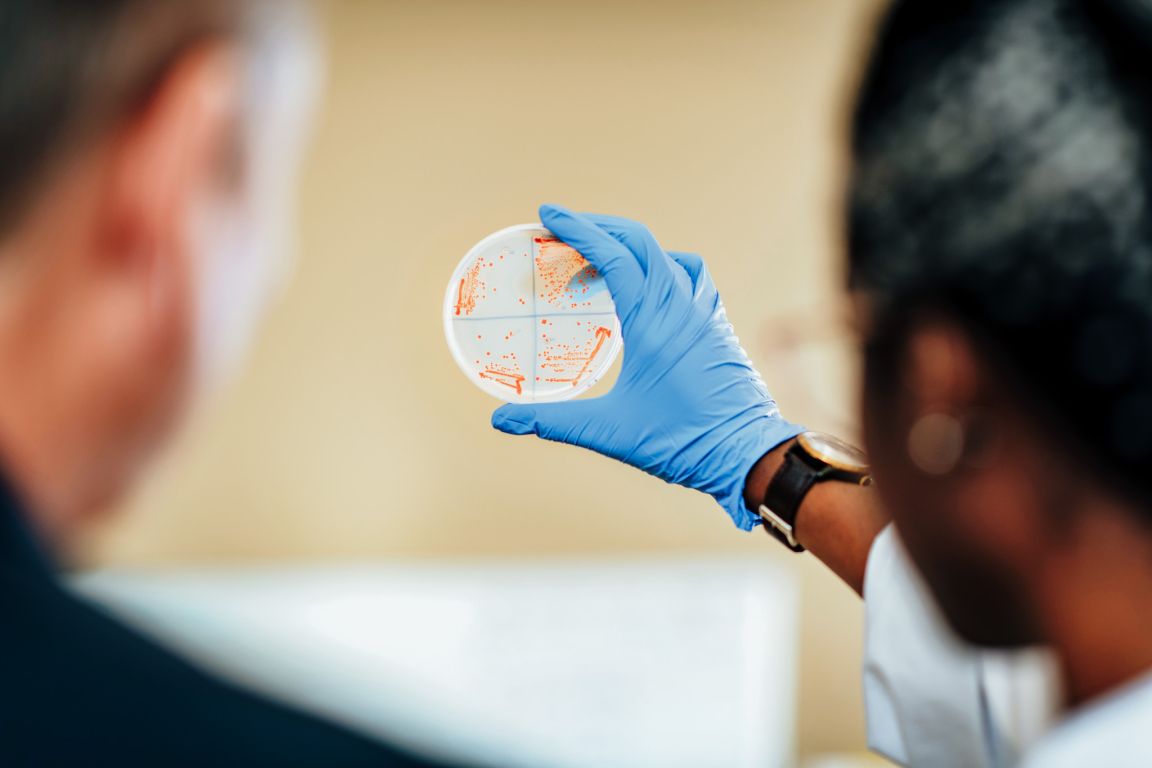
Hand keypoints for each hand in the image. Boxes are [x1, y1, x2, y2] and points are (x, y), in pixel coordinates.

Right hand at [491, 205, 801, 529]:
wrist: (747, 456)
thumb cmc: (681, 442)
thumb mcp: (610, 431)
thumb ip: (553, 422)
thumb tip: (501, 421)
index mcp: (654, 320)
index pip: (613, 255)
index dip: (577, 229)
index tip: (547, 214)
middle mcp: (683, 306)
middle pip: (640, 242)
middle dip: (599, 228)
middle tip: (563, 234)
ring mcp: (706, 314)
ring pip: (669, 257)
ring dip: (633, 248)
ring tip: (603, 264)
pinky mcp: (719, 329)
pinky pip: (691, 279)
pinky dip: (664, 269)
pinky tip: (651, 292)